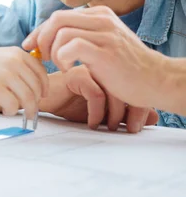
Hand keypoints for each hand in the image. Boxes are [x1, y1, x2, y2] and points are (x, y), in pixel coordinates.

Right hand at [0, 46, 48, 118]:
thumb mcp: (0, 56)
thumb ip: (17, 65)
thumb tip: (34, 86)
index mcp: (17, 53)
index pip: (41, 72)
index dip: (43, 87)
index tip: (41, 96)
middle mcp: (14, 62)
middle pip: (36, 88)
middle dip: (36, 102)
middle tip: (31, 111)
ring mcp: (5, 74)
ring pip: (28, 98)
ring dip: (27, 110)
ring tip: (21, 114)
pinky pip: (13, 105)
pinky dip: (12, 112)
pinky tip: (5, 111)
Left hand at [23, 6, 163, 108]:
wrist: (156, 80)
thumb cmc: (126, 67)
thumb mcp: (103, 43)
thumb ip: (81, 36)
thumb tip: (48, 39)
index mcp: (99, 15)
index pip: (58, 16)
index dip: (39, 31)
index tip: (30, 45)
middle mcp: (101, 19)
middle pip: (56, 19)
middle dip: (41, 38)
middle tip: (41, 57)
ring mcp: (105, 33)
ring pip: (61, 32)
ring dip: (53, 52)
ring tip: (61, 66)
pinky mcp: (105, 51)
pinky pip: (71, 46)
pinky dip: (62, 58)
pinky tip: (69, 70)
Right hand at [42, 65, 157, 132]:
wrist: (41, 101)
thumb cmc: (67, 104)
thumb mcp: (102, 112)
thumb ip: (125, 113)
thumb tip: (155, 117)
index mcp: (109, 71)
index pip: (133, 85)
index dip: (139, 107)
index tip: (135, 126)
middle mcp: (101, 67)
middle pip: (128, 87)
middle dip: (133, 112)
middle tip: (130, 128)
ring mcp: (89, 69)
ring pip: (115, 91)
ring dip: (115, 115)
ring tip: (110, 127)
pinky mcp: (77, 75)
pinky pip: (97, 95)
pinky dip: (97, 113)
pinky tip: (92, 123)